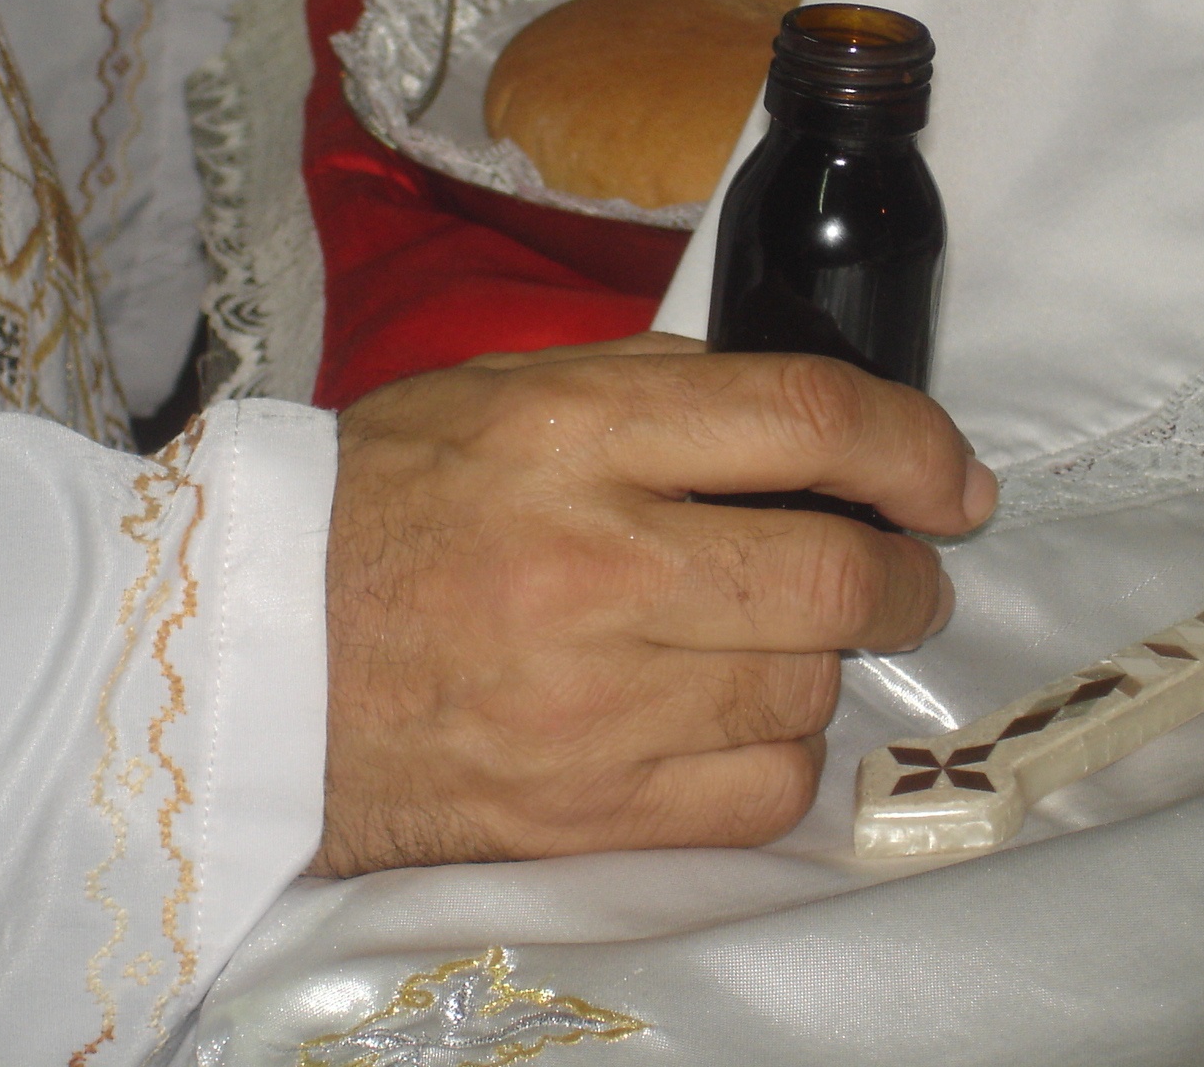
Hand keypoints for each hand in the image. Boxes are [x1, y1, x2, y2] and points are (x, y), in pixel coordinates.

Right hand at [314, 333, 997, 875]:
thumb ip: (655, 390)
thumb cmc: (376, 510)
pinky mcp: (585, 812)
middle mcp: (592, 565)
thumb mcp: (498, 394)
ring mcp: (592, 703)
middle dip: (906, 571)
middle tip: (901, 568)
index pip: (806, 418)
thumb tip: (811, 427)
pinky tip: (735, 717)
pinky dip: (778, 751)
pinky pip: (760, 790)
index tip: (951, 479)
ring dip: (825, 657)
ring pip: (809, 686)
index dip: (914, 444)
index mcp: (567, 435)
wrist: (252, 664)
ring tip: (777, 637)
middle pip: (837, 571)